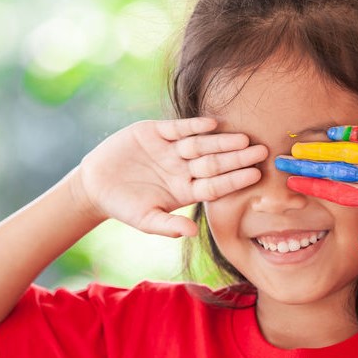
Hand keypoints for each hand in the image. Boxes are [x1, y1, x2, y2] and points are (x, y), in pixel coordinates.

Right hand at [71, 117, 267, 236]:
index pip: (216, 184)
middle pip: (215, 162)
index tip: (255, 175)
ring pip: (201, 144)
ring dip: (221, 141)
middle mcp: (183, 169)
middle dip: (237, 157)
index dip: (235, 179)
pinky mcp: (155, 133)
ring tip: (242, 138)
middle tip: (261, 151)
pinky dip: (193, 125)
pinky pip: (178, 128)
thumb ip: (168, 226)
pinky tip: (212, 123)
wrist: (96, 185)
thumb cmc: (124, 206)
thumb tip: (192, 233)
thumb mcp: (145, 219)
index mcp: (186, 190)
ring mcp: (171, 150)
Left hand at [275, 124, 357, 246]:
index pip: (337, 192)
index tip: (289, 186)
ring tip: (295, 147)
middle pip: (334, 170)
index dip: (313, 188)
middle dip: (307, 166)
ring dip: (320, 149)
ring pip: (345, 151)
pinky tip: (326, 133)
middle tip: (279, 162)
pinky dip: (348, 134)